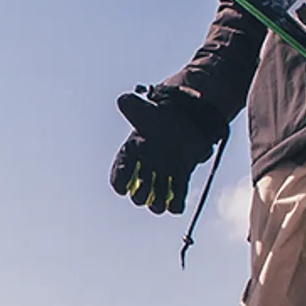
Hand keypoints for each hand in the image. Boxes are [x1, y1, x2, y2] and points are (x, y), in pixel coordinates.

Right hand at [110, 87, 220, 215]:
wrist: (187, 117)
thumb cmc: (162, 114)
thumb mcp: (146, 109)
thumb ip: (133, 106)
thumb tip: (122, 100)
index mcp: (132, 153)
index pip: (120, 172)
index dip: (119, 181)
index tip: (121, 188)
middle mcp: (145, 167)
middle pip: (138, 192)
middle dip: (141, 196)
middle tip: (148, 190)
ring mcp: (163, 174)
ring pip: (156, 199)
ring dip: (158, 205)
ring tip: (161, 205)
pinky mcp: (180, 178)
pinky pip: (176, 198)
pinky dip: (176, 205)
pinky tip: (176, 205)